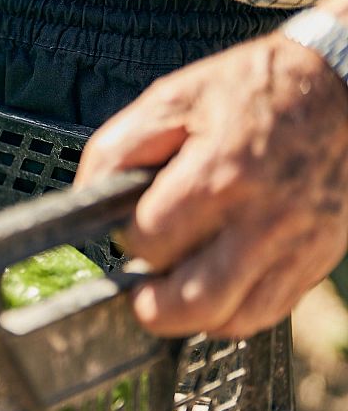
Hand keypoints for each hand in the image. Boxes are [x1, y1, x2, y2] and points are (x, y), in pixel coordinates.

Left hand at [75, 30, 347, 338]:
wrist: (341, 89)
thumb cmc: (250, 90)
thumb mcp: (171, 98)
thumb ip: (118, 149)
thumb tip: (89, 198)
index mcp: (219, 176)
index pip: (152, 241)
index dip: (131, 237)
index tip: (134, 224)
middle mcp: (262, 221)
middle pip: (192, 302)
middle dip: (153, 304)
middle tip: (141, 287)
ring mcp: (296, 246)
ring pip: (232, 320)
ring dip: (191, 316)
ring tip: (175, 291)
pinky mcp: (317, 259)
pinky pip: (268, 315)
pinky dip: (233, 314)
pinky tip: (215, 289)